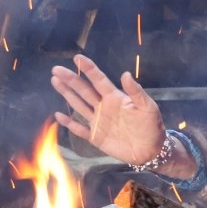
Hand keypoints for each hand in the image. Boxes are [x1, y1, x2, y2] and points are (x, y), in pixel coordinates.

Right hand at [50, 55, 164, 164]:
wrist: (151, 150)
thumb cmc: (151, 126)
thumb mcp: (147, 107)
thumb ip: (136, 92)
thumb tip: (125, 74)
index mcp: (115, 97)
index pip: (99, 80)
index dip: (89, 69)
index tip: (77, 58)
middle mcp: (103, 106)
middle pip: (84, 90)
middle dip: (71, 79)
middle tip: (56, 69)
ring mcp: (98, 121)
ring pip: (79, 105)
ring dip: (67, 94)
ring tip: (55, 81)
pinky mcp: (96, 136)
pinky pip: (80, 129)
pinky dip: (69, 123)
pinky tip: (58, 115)